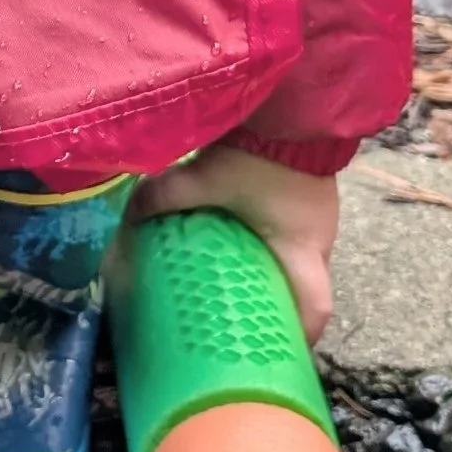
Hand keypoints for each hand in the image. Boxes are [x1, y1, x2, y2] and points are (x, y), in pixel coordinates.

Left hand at [130, 145, 340, 341]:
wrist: (294, 98)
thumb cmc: (260, 151)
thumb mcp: (205, 178)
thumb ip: (164, 198)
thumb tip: (130, 217)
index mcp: (302, 249)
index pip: (316, 310)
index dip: (301, 338)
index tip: (280, 354)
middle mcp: (320, 239)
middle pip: (309, 289)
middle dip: (282, 308)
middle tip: (249, 321)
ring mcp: (321, 217)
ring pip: (303, 262)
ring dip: (277, 274)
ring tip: (241, 285)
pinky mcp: (314, 197)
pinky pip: (298, 236)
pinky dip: (276, 247)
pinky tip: (247, 242)